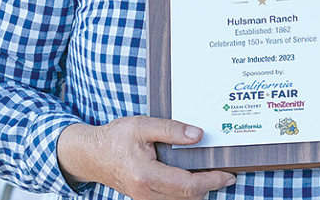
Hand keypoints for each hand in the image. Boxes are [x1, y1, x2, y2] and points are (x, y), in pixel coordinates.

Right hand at [57, 116, 235, 199]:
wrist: (90, 155)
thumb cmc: (114, 139)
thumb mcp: (142, 126)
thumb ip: (170, 130)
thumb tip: (198, 136)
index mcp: (147, 176)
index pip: (189, 186)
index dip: (212, 181)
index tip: (228, 175)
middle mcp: (147, 193)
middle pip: (189, 198)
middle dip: (209, 186)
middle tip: (223, 171)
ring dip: (198, 190)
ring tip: (210, 173)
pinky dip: (186, 192)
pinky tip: (192, 177)